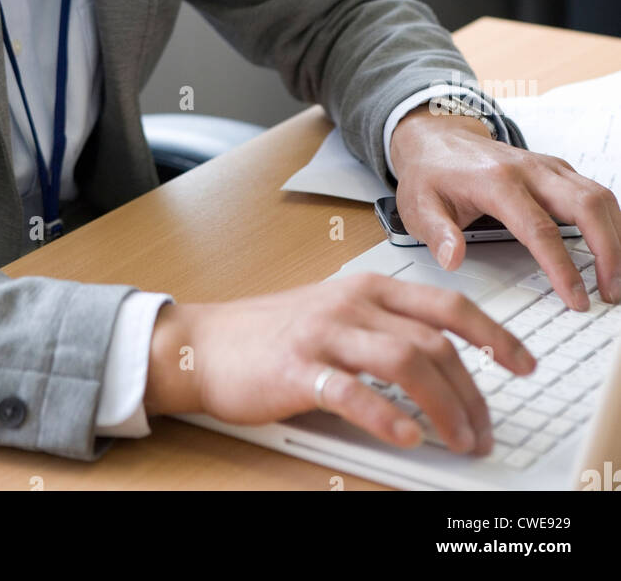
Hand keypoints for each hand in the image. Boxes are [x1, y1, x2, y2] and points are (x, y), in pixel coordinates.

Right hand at [144, 274, 535, 454]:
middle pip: (433, 341)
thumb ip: (385, 329)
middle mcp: (351, 303)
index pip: (446, 306)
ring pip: (404, 362)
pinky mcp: (297, 368)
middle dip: (472, 391)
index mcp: (368, 287)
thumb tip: (446, 370)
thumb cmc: (274, 333)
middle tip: (486, 430)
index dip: (493, 334)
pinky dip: (386, 417)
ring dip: (443, 407)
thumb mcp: (337, 314)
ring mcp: (324, 334)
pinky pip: (351, 392)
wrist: (205, 342)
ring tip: (460, 441)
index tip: (523, 363)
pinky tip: (406, 437)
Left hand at [390, 107, 620, 309]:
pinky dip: (610, 222)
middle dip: (608, 251)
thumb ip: (436, 233)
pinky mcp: (556, 170)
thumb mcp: (417, 205)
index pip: (539, 228)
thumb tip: (453, 259)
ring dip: (616, 237)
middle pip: (586, 205)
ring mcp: (546, 167)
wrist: (435, 138)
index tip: (577, 298)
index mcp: (495, 181)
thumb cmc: (430, 173)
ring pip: (598, 196)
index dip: (562, 268)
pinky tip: (612, 249)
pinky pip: (595, 193)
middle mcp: (528, 169)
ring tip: (616, 279)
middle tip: (611, 292)